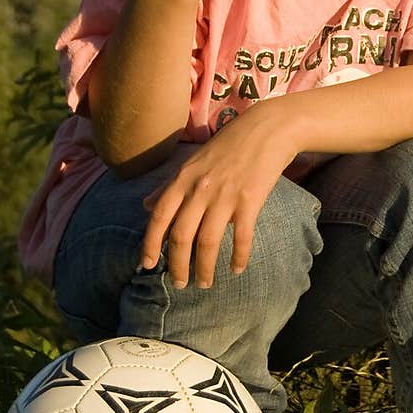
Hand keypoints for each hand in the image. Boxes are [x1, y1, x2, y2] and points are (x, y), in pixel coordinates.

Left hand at [138, 102, 299, 287]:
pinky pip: (241, 236)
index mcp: (183, 179)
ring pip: (208, 242)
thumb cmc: (228, 145)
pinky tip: (237, 269)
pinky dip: (239, 256)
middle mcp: (200, 189)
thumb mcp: (192, 162)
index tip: (147, 265)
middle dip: (178, 265)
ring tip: (205, 283)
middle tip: (180, 284)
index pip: (159, 216)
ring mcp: (225, 195)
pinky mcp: (250, 200)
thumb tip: (145, 205)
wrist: (267, 129)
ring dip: (205, 268)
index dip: (150, 243)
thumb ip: (168, 186)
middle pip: (181, 236)